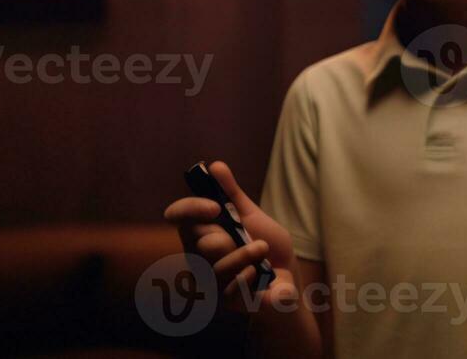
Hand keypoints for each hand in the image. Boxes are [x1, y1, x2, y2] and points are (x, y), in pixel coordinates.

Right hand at [164, 160, 299, 314]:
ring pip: (218, 266)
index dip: (190, 209)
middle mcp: (198, 257)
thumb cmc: (264, 244)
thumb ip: (232, 193)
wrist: (286, 275)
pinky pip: (233, 288)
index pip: (179, 217)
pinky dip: (252, 276)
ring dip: (246, 254)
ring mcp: (210, 281)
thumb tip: (215, 165)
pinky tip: (260, 274)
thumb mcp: (251, 215)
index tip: (213, 207)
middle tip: (245, 237)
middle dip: (226, 238)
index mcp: (200, 232)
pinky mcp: (226, 301)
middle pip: (200, 242)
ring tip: (262, 249)